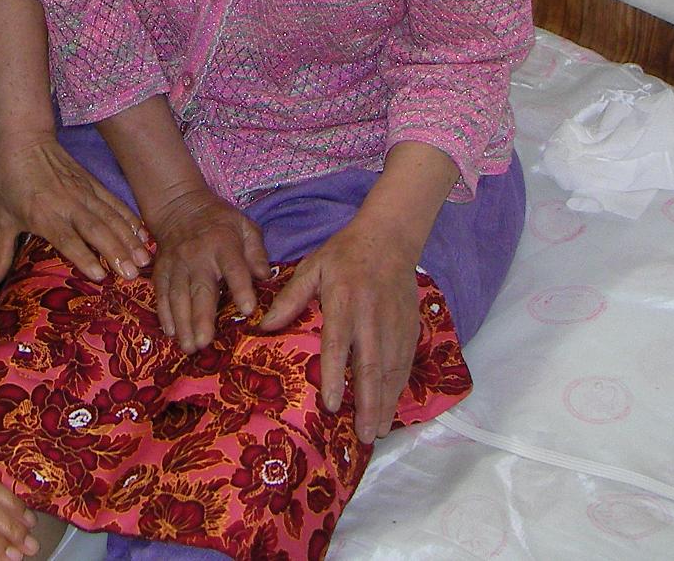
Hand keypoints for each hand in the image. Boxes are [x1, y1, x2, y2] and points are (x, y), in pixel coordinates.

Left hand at [0, 132, 149, 282]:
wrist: (24, 141)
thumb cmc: (10, 182)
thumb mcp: (1, 219)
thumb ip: (1, 253)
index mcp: (43, 215)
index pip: (67, 238)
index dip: (83, 256)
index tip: (100, 275)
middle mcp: (67, 204)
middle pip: (96, 229)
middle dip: (116, 251)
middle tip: (132, 274)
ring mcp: (84, 192)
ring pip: (111, 217)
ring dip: (129, 238)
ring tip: (144, 259)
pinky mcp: (93, 183)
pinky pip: (115, 204)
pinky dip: (130, 219)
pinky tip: (143, 234)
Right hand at [145, 188, 270, 352]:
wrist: (179, 206)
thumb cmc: (219, 221)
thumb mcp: (244, 226)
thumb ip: (257, 252)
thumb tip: (266, 277)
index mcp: (224, 244)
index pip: (234, 267)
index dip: (241, 288)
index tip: (247, 310)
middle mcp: (198, 256)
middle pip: (200, 289)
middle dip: (201, 317)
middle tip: (204, 343)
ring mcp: (176, 264)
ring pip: (178, 296)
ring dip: (182, 323)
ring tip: (189, 347)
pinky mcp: (161, 270)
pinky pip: (161, 294)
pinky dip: (164, 314)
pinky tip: (170, 333)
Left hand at [259, 221, 420, 442]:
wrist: (389, 238)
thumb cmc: (344, 254)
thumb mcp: (312, 267)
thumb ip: (290, 297)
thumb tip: (263, 325)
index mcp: (344, 302)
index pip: (338, 344)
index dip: (334, 375)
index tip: (330, 405)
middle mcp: (371, 317)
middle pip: (371, 366)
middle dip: (367, 403)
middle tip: (362, 435)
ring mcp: (394, 324)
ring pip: (392, 370)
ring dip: (385, 402)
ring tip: (377, 431)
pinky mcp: (410, 326)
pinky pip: (406, 362)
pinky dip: (400, 387)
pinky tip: (392, 407)